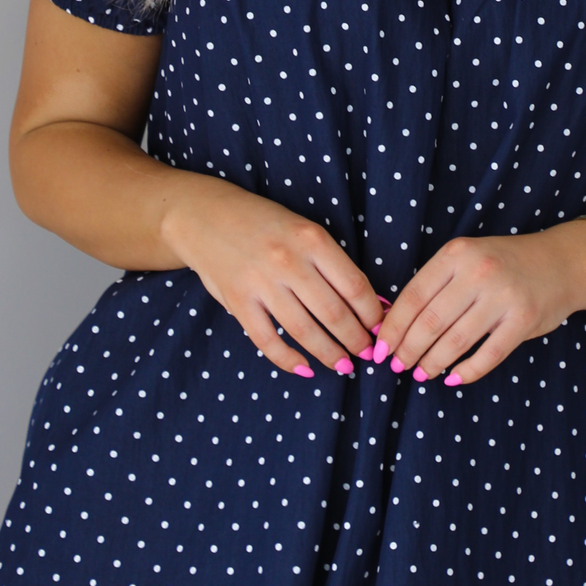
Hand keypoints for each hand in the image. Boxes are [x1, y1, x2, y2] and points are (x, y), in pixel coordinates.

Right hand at [162, 183, 382, 378]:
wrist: (205, 216)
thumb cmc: (264, 224)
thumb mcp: (303, 230)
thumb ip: (333, 264)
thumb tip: (373, 302)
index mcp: (312, 239)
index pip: (354, 286)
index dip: (373, 315)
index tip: (381, 329)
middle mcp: (288, 261)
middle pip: (334, 313)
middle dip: (356, 340)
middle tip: (367, 353)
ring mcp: (261, 283)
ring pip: (305, 331)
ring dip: (329, 354)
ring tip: (343, 365)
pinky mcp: (238, 301)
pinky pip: (268, 340)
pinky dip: (288, 360)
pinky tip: (305, 369)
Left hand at [371, 221, 585, 387]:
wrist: (564, 262)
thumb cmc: (506, 264)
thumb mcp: (468, 259)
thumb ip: (437, 284)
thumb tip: (395, 322)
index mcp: (457, 254)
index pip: (413, 297)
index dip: (392, 327)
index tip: (380, 348)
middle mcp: (478, 272)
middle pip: (429, 322)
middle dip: (408, 349)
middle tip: (398, 366)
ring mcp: (503, 296)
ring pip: (455, 341)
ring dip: (433, 363)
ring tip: (422, 373)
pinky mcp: (524, 320)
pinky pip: (488, 354)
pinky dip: (468, 371)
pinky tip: (455, 378)